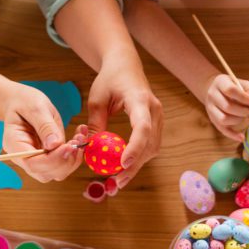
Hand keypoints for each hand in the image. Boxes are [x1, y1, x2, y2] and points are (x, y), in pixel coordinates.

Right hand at [1, 83, 82, 181]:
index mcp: (14, 145)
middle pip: (46, 173)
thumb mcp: (35, 107)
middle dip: (66, 160)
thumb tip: (55, 145)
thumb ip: (45, 126)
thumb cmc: (25, 102)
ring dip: (73, 159)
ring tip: (80, 137)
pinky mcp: (48, 158)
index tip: (69, 146)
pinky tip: (79, 138)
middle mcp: (24, 158)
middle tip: (78, 140)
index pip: (33, 164)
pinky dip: (75, 155)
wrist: (22, 103)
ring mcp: (36, 160)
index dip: (53, 159)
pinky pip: (63, 164)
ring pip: (57, 173)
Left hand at [87, 51, 163, 188]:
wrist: (125, 66)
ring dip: (138, 165)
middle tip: (117, 182)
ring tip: (119, 180)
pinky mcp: (156, 124)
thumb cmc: (110, 79)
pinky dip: (139, 158)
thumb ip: (96, 123)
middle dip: (134, 165)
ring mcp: (158, 117)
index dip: (134, 148)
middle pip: (149, 143)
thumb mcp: (96, 99)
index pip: (142, 128)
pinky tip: (126, 168)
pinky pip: (151, 145)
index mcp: (139, 99)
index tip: (123, 165)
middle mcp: (154, 110)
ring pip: (153, 148)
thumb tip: (91, 148)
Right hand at [203, 73, 248, 141]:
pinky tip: (242, 137)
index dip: (244, 97)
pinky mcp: (213, 120)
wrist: (216, 90)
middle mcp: (212, 95)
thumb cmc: (233, 86)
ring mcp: (211, 109)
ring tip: (244, 116)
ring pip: (223, 119)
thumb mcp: (243, 83)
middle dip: (243, 111)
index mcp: (220, 82)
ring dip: (238, 120)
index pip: (230, 90)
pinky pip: (222, 130)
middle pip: (227, 107)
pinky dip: (233, 135)